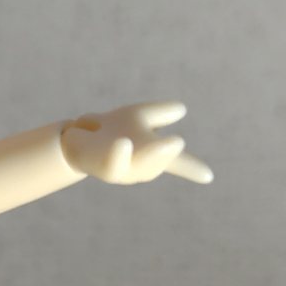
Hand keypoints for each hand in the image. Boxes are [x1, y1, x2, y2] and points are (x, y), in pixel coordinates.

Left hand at [60, 102, 211, 184]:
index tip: (209, 176)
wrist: (76, 136)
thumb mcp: (137, 115)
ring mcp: (122, 170)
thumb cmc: (108, 130)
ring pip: (140, 167)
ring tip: (168, 142)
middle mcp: (139, 166)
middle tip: (178, 142)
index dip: (192, 169)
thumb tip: (182, 109)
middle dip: (166, 153)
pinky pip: (113, 164)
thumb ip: (159, 113)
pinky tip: (123, 144)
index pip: (176, 162)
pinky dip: (120, 155)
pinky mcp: (103, 168)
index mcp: (151, 153)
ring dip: (152, 155)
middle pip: (158, 162)